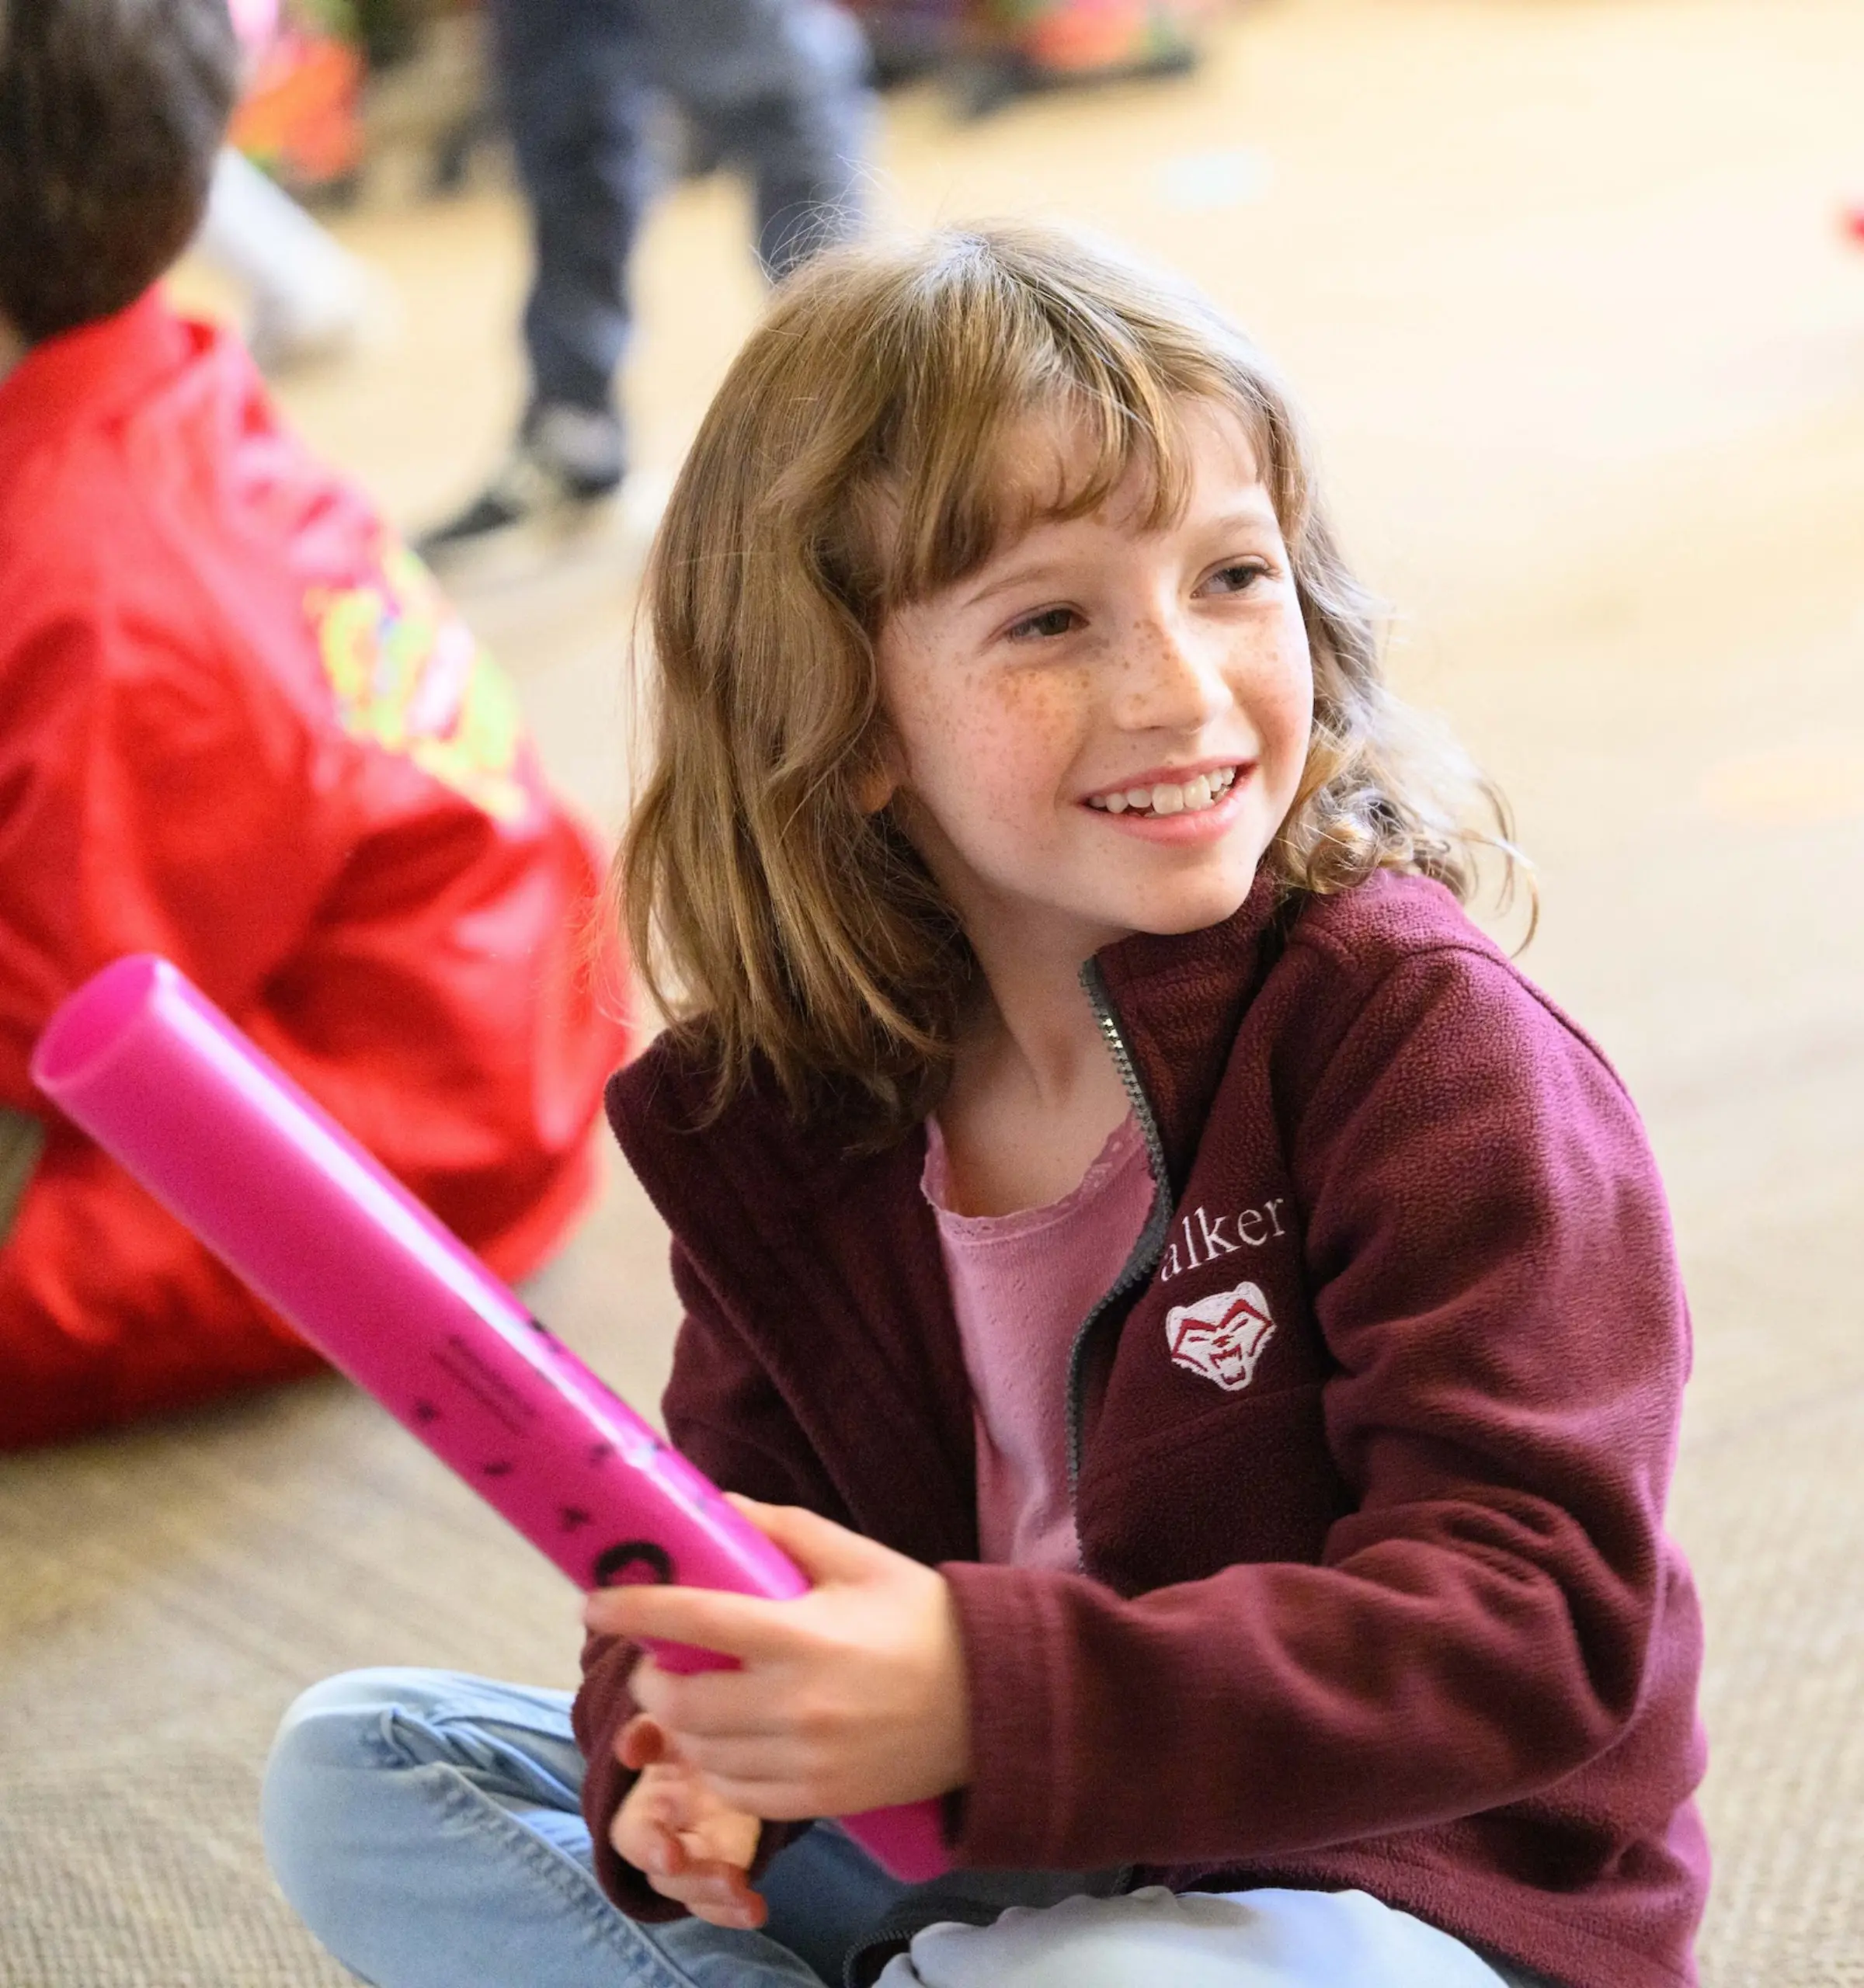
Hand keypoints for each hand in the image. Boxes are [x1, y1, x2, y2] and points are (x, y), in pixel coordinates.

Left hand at [582, 1497, 971, 1821]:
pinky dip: (716, 1766)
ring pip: (702, 1754)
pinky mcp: (820, 1800)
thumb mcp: (856, 1556)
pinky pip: (738, 1792)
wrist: (991, 1698)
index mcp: (802, 1633)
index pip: (693, 1620)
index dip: (633, 1610)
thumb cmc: (920, 1616)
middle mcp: (797, 1704)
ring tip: (688, 1699)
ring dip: (678, 1727)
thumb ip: (781, 1529)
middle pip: (682, 1703)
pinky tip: (725, 1740)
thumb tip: (715, 1506)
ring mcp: (807, 1760)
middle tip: (654, 1659)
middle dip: (650, 1680)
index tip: (595, 1604)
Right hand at [609, 1718, 765, 1928]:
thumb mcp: (671, 1726)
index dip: (648, 1846)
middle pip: (665, 1876)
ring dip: (717, 1899)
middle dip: (693, 1881)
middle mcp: (666, 1839)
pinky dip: (734, 1910)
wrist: (722, 1744)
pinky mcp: (725, 1865)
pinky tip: (756, 1910)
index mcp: (647, 1805)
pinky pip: (722, 1900)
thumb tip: (630, 1746)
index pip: (633, 1834)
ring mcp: (696, 1858)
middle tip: (730, 1880)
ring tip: (747, 1899)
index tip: (670, 1856)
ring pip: (693, 1892)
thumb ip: (648, 1734)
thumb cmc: (687, 1736)